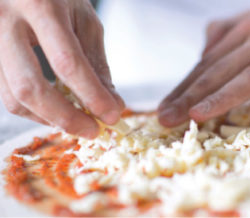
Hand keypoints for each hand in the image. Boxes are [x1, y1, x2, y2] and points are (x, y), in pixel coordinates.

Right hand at [0, 0, 123, 137]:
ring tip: (78, 121)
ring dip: (49, 118)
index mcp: (40, 6)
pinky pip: (6, 94)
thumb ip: (95, 62)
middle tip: (92, 130)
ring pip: (13, 97)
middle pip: (30, 87)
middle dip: (66, 118)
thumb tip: (111, 104)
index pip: (67, 62)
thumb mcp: (84, 21)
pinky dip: (35, 110)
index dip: (91, 95)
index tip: (112, 115)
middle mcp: (5, 21)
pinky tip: (56, 110)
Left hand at [158, 0, 249, 126]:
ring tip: (198, 115)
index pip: (208, 64)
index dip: (183, 88)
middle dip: (190, 96)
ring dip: (223, 95)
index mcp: (246, 31)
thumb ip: (230, 34)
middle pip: (221, 70)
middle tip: (165, 119)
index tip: (162, 110)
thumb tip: (204, 51)